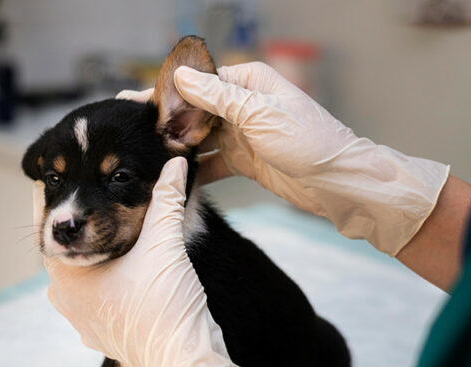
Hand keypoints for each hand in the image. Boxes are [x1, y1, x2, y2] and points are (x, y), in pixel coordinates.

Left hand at [36, 157, 266, 366]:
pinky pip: (94, 297)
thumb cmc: (167, 305)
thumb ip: (167, 197)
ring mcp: (79, 321)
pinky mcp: (98, 335)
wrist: (185, 363)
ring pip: (80, 274)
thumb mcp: (165, 243)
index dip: (57, 197)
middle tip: (91, 193)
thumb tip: (175, 162)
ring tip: (112, 227)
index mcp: (66, 276)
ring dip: (95, 252)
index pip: (50, 226)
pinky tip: (125, 266)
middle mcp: (64, 300)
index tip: (61, 172)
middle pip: (67, 250)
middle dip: (81, 224)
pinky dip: (106, 278)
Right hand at [119, 62, 449, 255]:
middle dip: (164, 122)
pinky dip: (193, 170)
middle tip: (129, 133)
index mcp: (250, 82)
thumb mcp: (260, 115)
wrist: (341, 184)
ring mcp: (244, 134)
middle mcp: (244, 104)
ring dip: (176, 148)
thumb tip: (181, 78)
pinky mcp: (245, 161)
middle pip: (194, 109)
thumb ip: (218, 97)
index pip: (198, 81)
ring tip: (144, 157)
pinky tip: (171, 179)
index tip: (132, 102)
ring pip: (199, 137)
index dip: (165, 92)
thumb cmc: (311, 143)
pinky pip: (210, 163)